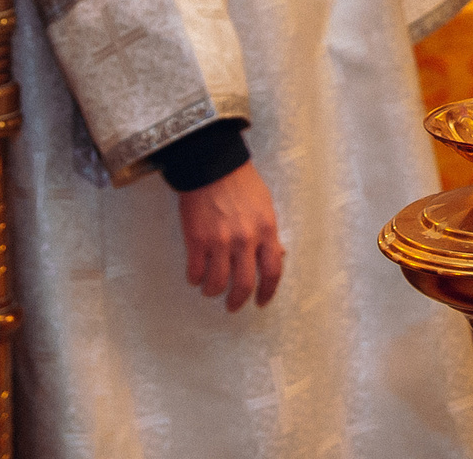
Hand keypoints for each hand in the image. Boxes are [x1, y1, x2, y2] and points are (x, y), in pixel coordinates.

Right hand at [177, 163, 283, 312]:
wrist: (212, 166)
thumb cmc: (241, 183)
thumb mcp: (266, 205)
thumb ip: (269, 233)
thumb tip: (277, 256)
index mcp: (266, 230)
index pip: (273, 270)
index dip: (268, 291)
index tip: (262, 301)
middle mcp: (245, 239)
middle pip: (244, 283)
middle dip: (238, 301)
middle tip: (233, 306)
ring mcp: (220, 241)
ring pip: (216, 283)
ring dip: (213, 291)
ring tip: (211, 290)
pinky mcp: (197, 240)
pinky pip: (196, 272)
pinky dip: (195, 279)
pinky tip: (196, 276)